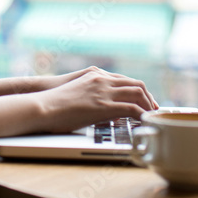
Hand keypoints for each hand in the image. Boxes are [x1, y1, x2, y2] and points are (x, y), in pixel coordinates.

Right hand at [32, 66, 158, 133]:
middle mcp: (102, 79)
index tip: (146, 101)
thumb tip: (108, 111)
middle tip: (154, 110)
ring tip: (152, 117)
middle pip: (136, 84)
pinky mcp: (103, 105)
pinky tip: (145, 122)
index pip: (126, 80)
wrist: (42, 104)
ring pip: (137, 93)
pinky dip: (142, 114)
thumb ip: (93, 96)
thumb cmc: (54, 102)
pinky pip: (131, 108)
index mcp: (96, 75)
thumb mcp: (77, 93)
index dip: (139, 91)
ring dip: (149, 105)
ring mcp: (103, 91)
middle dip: (149, 97)